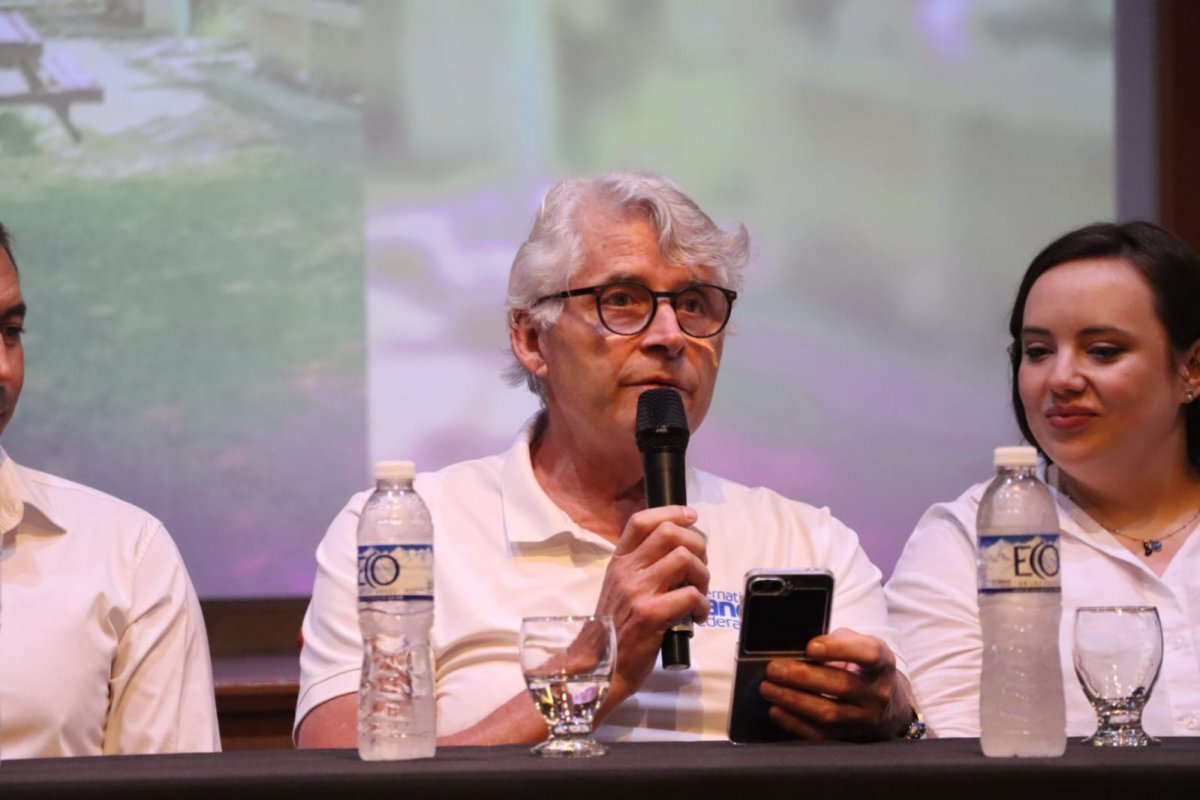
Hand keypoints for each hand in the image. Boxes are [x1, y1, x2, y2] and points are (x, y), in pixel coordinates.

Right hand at [594, 505, 709, 710]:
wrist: (598, 667)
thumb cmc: (614, 629)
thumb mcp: (619, 589)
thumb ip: (641, 569)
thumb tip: (679, 554)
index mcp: (619, 562)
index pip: (641, 521)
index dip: (671, 512)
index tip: (691, 516)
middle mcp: (626, 571)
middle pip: (669, 533)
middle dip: (697, 544)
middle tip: (700, 567)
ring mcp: (638, 591)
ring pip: (684, 558)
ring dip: (703, 575)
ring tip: (700, 593)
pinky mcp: (650, 614)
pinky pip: (690, 595)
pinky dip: (703, 605)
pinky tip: (697, 617)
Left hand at [758, 628, 912, 741]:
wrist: (886, 702)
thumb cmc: (860, 665)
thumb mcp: (857, 644)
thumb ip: (833, 640)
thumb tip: (796, 645)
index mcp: (882, 662)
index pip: (867, 654)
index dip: (838, 649)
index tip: (810, 647)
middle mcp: (878, 692)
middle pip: (841, 685)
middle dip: (802, 677)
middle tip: (773, 669)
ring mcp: (866, 718)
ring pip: (829, 712)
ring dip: (793, 700)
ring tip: (768, 688)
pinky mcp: (850, 737)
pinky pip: (821, 735)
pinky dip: (794, 723)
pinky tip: (776, 710)